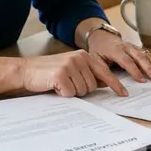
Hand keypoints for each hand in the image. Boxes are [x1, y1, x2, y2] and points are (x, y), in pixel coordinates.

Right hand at [13, 50, 127, 97]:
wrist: (26, 70)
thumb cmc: (49, 72)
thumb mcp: (71, 68)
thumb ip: (87, 73)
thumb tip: (105, 83)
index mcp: (84, 56)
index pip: (104, 72)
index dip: (115, 84)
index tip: (124, 94)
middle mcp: (79, 58)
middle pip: (92, 86)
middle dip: (81, 90)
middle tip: (67, 85)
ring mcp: (70, 65)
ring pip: (83, 91)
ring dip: (72, 92)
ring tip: (60, 84)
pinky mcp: (61, 75)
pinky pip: (71, 94)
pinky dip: (63, 94)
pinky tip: (55, 87)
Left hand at [87, 30, 150, 82]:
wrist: (102, 37)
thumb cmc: (98, 51)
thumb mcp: (96, 62)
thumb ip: (104, 74)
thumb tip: (113, 87)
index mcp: (115, 50)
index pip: (127, 61)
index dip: (134, 71)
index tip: (142, 80)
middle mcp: (127, 47)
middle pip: (140, 57)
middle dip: (149, 68)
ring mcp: (134, 47)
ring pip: (147, 56)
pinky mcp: (138, 49)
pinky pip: (149, 56)